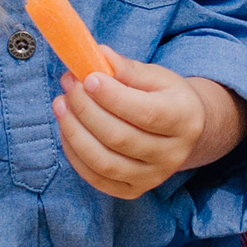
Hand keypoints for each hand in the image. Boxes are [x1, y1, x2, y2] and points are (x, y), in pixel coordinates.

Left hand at [53, 53, 243, 198]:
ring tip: (60, 104)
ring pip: (104, 162)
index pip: (146, 113)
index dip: (112, 97)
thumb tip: (98, 55)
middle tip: (69, 84)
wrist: (185, 132)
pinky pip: (96, 179)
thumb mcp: (157, 77)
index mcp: (185, 119)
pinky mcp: (134, 190)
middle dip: (86, 109)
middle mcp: (173, 154)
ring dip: (74, 132)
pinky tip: (67, 129)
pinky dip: (75, 154)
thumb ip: (128, 69)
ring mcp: (154, 177)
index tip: (87, 77)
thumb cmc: (166, 97)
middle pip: (120, 138)